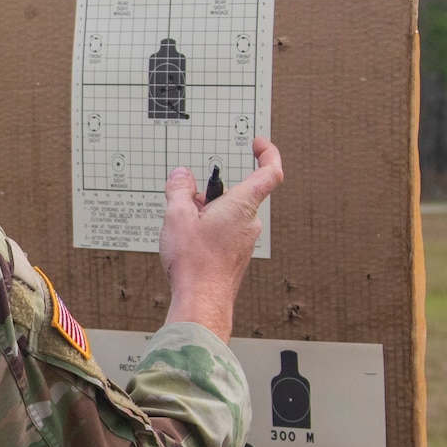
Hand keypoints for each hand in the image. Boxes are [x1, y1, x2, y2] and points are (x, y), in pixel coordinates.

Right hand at [159, 138, 283, 339]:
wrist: (201, 301)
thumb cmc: (196, 264)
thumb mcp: (176, 216)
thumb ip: (179, 190)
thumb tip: (181, 175)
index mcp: (242, 205)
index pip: (269, 172)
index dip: (268, 154)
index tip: (259, 145)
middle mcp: (249, 222)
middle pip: (236, 194)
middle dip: (211, 194)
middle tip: (188, 203)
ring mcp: (245, 241)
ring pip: (228, 215)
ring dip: (206, 215)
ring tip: (185, 228)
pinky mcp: (237, 255)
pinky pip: (225, 232)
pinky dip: (208, 231)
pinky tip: (190, 244)